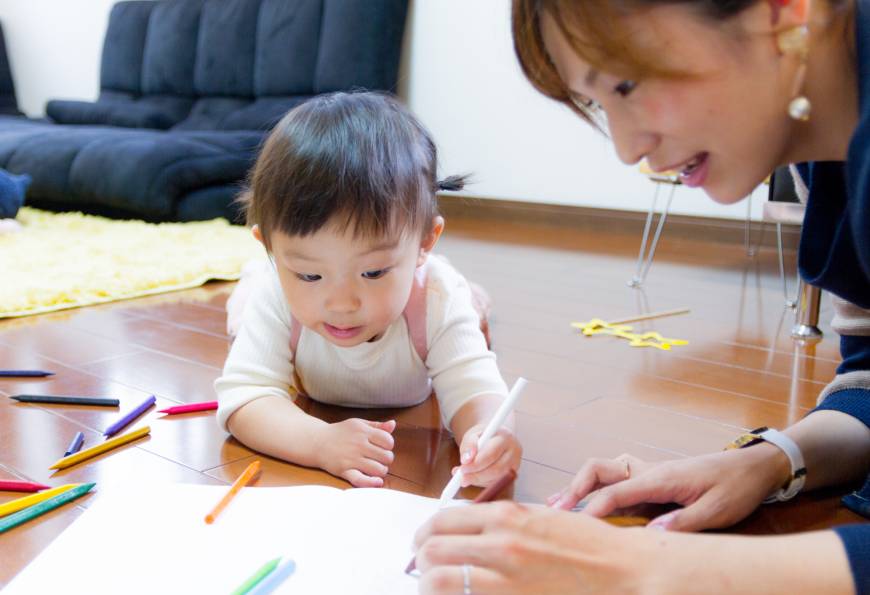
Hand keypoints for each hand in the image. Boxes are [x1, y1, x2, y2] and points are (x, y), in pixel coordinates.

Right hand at [314, 418, 395, 487]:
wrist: (317, 442)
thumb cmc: (341, 433)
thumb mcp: (358, 423)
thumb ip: (377, 425)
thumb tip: (393, 424)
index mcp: (363, 431)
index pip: (388, 440)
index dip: (389, 445)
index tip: (382, 447)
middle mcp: (358, 444)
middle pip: (386, 457)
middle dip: (386, 459)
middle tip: (379, 458)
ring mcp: (351, 459)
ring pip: (378, 469)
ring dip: (381, 471)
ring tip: (375, 468)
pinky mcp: (344, 471)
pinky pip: (361, 480)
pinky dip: (371, 483)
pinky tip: (377, 482)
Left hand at [413, 502, 652, 593]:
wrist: (619, 567)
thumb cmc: (582, 543)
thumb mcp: (536, 516)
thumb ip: (496, 521)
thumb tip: (457, 531)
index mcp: (506, 515)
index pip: (441, 521)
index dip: (425, 534)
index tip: (424, 544)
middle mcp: (501, 544)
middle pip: (432, 551)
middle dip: (422, 561)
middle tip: (425, 567)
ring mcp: (506, 578)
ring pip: (437, 581)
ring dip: (430, 583)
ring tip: (436, 586)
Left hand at [455, 425, 521, 486]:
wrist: (494, 437)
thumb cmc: (483, 436)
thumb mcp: (473, 434)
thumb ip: (469, 445)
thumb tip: (466, 460)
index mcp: (505, 437)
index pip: (492, 454)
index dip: (476, 464)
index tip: (463, 469)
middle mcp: (514, 451)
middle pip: (497, 469)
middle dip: (477, 476)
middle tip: (462, 478)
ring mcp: (515, 463)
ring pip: (497, 479)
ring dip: (479, 481)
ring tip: (465, 478)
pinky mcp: (513, 474)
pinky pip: (497, 483)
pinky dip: (483, 483)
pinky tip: (475, 477)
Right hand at [548, 446, 789, 530]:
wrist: (754, 467)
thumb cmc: (736, 487)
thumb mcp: (717, 510)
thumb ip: (684, 522)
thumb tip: (651, 535)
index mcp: (661, 478)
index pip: (617, 491)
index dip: (593, 507)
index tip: (575, 524)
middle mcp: (648, 471)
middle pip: (600, 470)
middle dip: (575, 486)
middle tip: (556, 509)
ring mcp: (649, 474)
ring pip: (605, 472)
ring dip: (581, 485)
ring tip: (558, 505)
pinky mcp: (653, 481)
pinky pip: (617, 481)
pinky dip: (597, 490)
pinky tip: (587, 504)